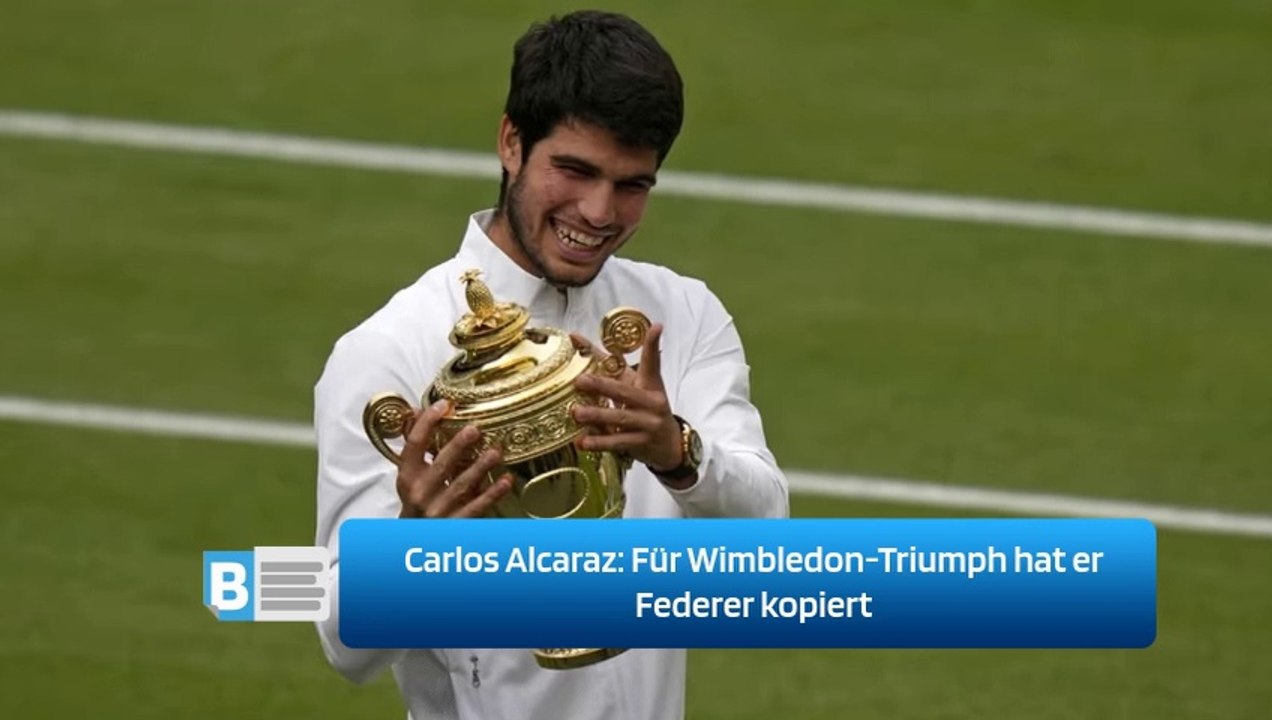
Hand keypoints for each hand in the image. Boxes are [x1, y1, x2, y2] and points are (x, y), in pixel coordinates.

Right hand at [396, 399, 512, 517]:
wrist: (415, 538)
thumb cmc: (417, 500)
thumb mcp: (411, 474)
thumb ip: (417, 445)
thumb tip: (418, 411)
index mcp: (407, 476)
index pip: (414, 444)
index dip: (427, 423)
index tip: (443, 405)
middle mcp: (420, 493)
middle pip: (440, 465)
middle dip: (458, 446)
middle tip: (475, 429)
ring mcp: (438, 510)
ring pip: (461, 486)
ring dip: (480, 468)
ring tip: (495, 452)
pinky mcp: (456, 523)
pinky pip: (477, 507)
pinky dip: (492, 493)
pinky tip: (506, 480)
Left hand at [570, 324, 684, 475]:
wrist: (669, 444)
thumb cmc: (645, 408)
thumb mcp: (634, 385)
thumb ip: (608, 365)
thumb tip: (576, 338)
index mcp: (651, 384)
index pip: (652, 361)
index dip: (652, 344)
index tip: (657, 327)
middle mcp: (652, 402)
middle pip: (626, 391)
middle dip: (602, 385)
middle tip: (580, 381)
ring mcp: (648, 424)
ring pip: (620, 417)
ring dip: (597, 416)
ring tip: (576, 413)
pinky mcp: (641, 443)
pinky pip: (618, 442)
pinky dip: (600, 442)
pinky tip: (583, 442)